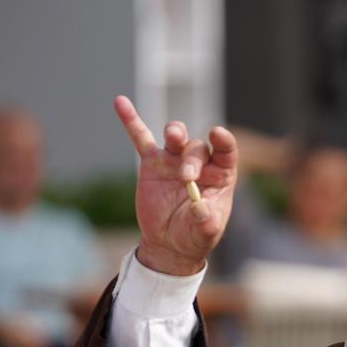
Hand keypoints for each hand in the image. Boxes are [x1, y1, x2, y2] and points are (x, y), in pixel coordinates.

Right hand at [114, 95, 238, 275]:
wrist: (169, 244)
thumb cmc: (194, 236)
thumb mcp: (204, 234)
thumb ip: (206, 223)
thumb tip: (201, 210)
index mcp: (220, 176)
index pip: (226, 152)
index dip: (223, 141)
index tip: (218, 134)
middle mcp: (199, 163)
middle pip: (197, 148)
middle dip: (192, 160)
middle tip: (186, 178)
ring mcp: (174, 160)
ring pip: (175, 137)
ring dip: (175, 132)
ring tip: (174, 136)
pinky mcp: (152, 163)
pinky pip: (141, 138)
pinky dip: (131, 121)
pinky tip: (120, 102)